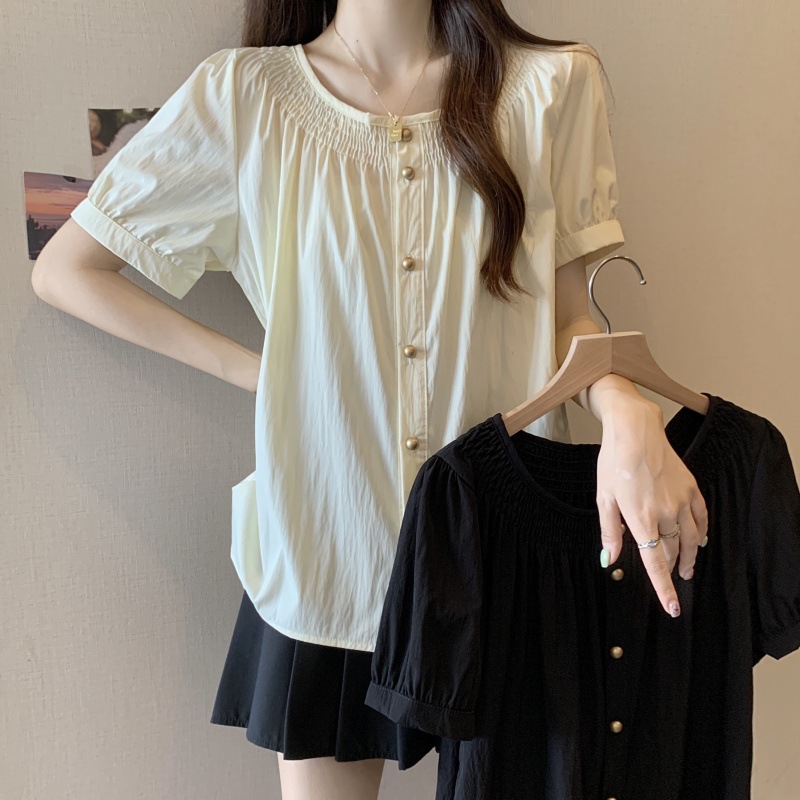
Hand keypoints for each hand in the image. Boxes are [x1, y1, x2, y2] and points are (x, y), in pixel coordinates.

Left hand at [596, 396, 708, 616]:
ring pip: (690, 539)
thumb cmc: (613, 463)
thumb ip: (610, 532)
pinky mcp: (691, 488)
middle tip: (675, 582)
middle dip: (673, 570)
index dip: (664, 588)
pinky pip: (701, 517)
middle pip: (673, 551)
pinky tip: (699, 540)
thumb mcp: (604, 498)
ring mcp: (681, 499)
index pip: (655, 562)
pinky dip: (701, 533)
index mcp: (640, 517)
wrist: (635, 430)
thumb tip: (608, 560)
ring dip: (689, 557)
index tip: (673, 608)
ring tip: (687, 568)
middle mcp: (665, 511)